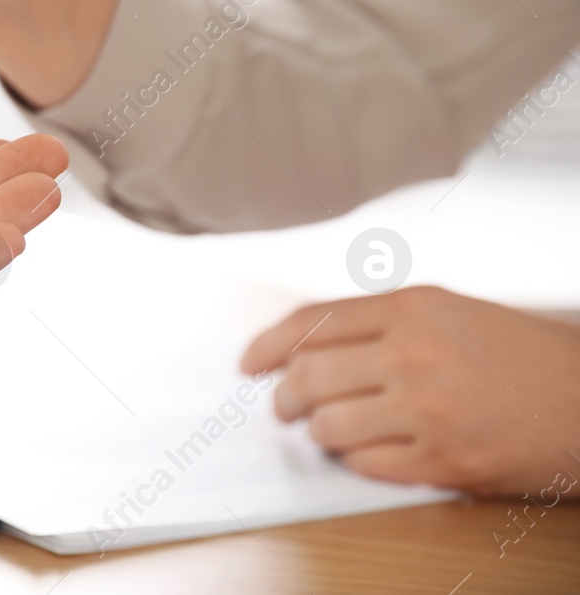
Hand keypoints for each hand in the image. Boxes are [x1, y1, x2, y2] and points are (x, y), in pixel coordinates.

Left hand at [241, 285, 579, 494]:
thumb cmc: (524, 355)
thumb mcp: (451, 313)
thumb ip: (383, 324)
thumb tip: (310, 346)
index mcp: (411, 309)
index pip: (311, 323)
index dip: (267, 345)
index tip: (248, 363)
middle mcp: (412, 354)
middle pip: (307, 376)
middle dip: (284, 398)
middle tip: (283, 407)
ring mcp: (427, 409)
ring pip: (329, 425)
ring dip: (318, 433)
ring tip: (326, 432)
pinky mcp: (445, 459)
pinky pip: (367, 464)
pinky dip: (355, 461)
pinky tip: (367, 453)